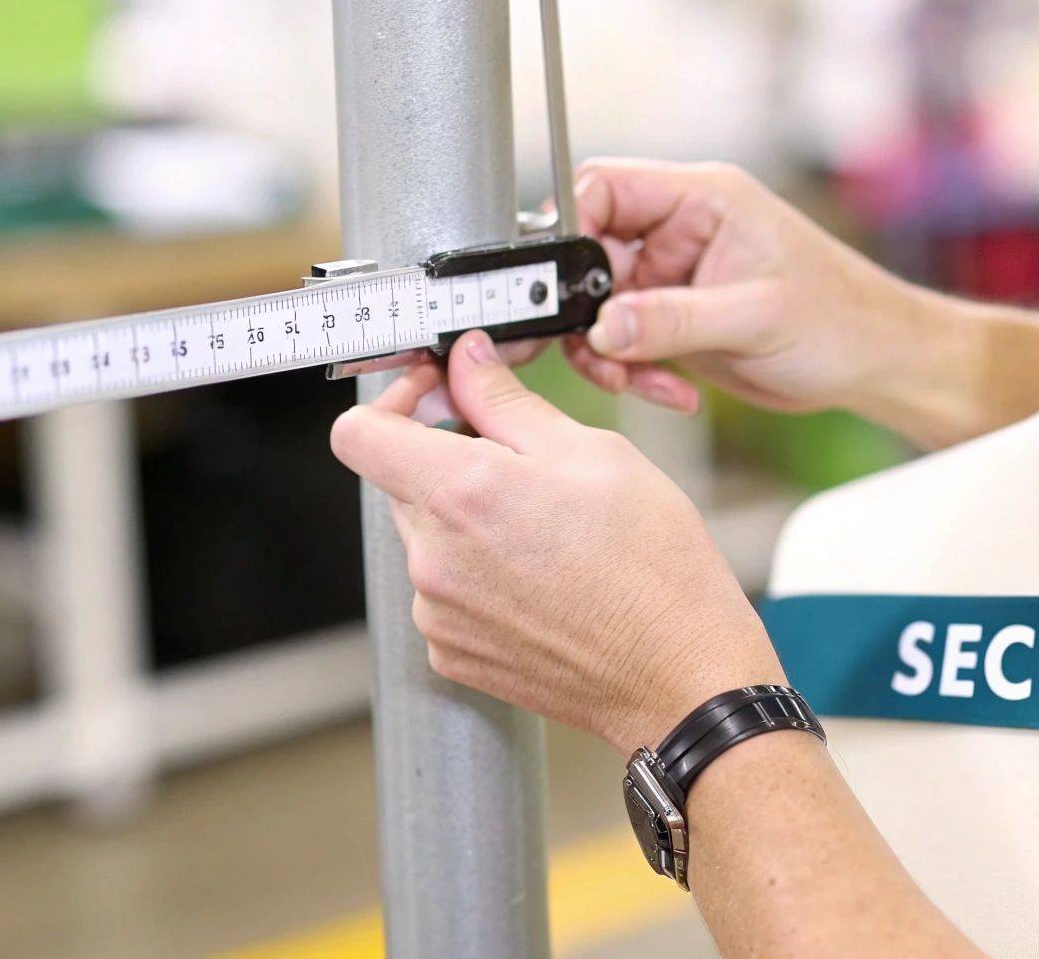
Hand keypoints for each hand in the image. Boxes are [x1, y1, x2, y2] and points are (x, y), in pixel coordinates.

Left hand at [329, 329, 786, 750]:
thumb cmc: (655, 569)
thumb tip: (465, 360)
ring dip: (467, 521)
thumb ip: (508, 402)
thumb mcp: (596, 454)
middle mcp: (434, 559)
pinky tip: (541, 579)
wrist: (680, 677)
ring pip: (426, 536)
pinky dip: (478, 574)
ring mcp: (437, 614)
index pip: (358, 434)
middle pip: (399, 482)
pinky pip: (444, 590)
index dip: (393, 402)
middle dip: (448, 459)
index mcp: (464, 495)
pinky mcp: (451, 652)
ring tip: (547, 534)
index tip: (435, 398)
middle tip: (523, 463)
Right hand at [564, 160, 929, 415]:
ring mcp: (676, 278)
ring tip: (642, 381)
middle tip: (597, 351)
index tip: (561, 285)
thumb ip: (672, 319)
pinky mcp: (678, 320)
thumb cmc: (842, 318)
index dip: (572, 230)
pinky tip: (675, 392)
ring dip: (608, 352)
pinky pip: (627, 342)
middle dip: (586, 309)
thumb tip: (602, 325)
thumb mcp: (754, 317)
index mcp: (702, 200)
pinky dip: (635, 371)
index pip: (605, 188)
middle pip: (591, 253)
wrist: (876, 364)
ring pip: (601, 307)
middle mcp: (681, 232)